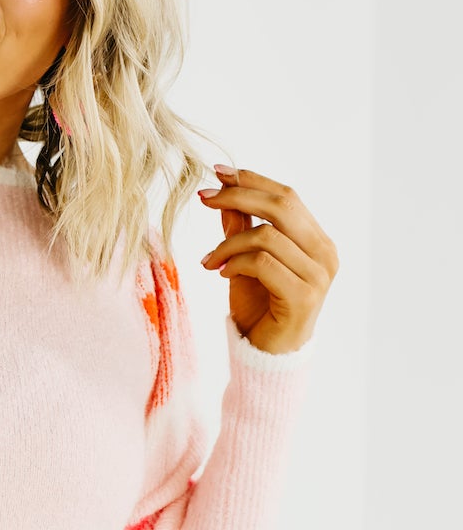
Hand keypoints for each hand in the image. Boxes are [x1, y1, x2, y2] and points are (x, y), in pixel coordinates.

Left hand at [197, 165, 338, 353]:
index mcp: (316, 240)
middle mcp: (325, 254)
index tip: (218, 172)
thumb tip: (224, 192)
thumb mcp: (244, 262)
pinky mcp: (303, 296)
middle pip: (282, 206)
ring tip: (210, 260)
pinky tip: (221, 274)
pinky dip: (236, 264)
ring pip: (268, 235)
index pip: (287, 196)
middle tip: (204, 197)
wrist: (267, 357)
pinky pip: (263, 263)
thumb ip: (240, 229)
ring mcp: (318, 275)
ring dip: (229, 243)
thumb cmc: (259, 310)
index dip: (252, 180)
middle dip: (238, 196)